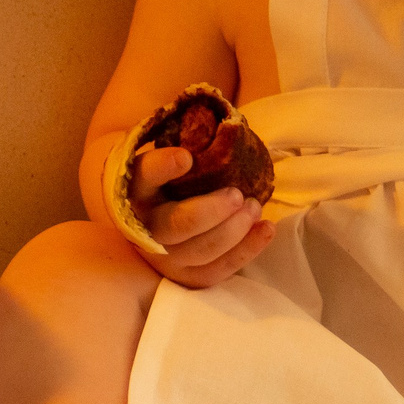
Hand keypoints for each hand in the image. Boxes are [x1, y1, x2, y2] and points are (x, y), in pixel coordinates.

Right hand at [127, 145, 275, 288]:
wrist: (152, 218)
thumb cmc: (171, 181)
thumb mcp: (170, 157)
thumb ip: (189, 145)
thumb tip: (229, 127)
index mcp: (138, 189)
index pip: (144, 176)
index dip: (162, 167)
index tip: (186, 158)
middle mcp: (146, 226)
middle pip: (177, 225)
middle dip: (213, 211)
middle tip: (239, 195)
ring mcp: (164, 257)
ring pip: (200, 251)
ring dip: (234, 231)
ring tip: (255, 207)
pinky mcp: (185, 276)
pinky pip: (216, 271)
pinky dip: (245, 251)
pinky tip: (266, 229)